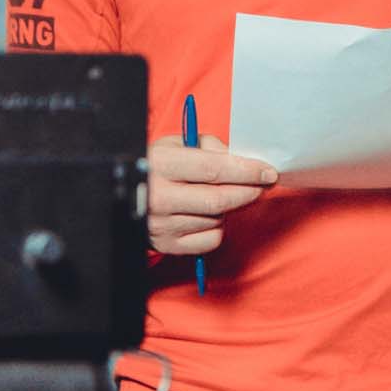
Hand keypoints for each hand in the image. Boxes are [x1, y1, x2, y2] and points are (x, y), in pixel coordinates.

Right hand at [146, 131, 277, 260]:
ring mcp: (162, 225)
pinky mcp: (167, 246)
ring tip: (216, 197)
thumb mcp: (175, 144)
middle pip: (218, 199)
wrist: (122, 195)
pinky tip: (206, 217)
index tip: (268, 172)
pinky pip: (210, 240)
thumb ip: (208, 146)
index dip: (246, 171)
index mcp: (161, 165)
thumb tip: (239, 158)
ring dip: (227, 209)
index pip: (213, 169)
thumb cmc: (156, 166)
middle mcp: (159, 198)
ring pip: (216, 220)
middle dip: (248, 192)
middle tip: (261, 186)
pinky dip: (217, 228)